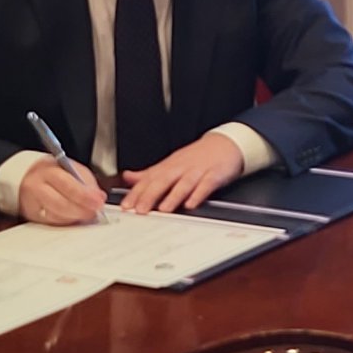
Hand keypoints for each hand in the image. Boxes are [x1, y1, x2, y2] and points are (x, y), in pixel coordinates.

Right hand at [18, 160, 106, 225]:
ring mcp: (32, 203)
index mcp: (48, 171)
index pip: (67, 185)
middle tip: (95, 212)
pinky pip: (52, 223)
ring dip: (75, 217)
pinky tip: (74, 217)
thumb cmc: (54, 172)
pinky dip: (67, 222)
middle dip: (81, 210)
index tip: (98, 202)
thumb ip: (86, 181)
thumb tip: (99, 197)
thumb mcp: (71, 169)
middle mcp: (36, 187)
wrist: (29, 177)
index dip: (85, 196)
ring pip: (56, 216)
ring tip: (87, 214)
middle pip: (60, 204)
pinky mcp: (32, 217)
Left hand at [120, 131, 244, 213]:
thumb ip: (149, 173)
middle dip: (151, 195)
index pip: (149, 179)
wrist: (225, 143)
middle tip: (140, 210)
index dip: (137, 192)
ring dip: (173, 196)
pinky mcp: (215, 174)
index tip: (126, 205)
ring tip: (164, 209)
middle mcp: (181, 167)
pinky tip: (191, 204)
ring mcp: (198, 170)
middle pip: (164, 180)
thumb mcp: (171, 163)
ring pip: (184, 183)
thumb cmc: (197, 156)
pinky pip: (206, 185)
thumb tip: (128, 177)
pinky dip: (198, 194)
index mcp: (169, 166)